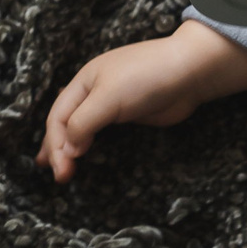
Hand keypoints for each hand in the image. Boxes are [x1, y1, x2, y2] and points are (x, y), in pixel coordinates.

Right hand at [36, 23, 246, 183]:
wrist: (190, 71)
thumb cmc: (146, 77)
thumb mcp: (108, 98)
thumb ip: (83, 122)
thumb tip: (68, 149)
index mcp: (83, 82)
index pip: (58, 117)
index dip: (55, 144)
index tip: (61, 170)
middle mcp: (93, 92)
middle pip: (66, 123)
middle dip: (57, 149)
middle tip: (58, 176)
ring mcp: (111, 103)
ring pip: (81, 128)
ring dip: (69, 147)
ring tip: (59, 168)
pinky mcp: (129, 114)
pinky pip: (102, 131)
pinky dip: (90, 143)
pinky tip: (85, 152)